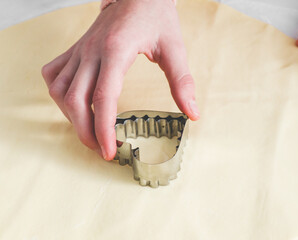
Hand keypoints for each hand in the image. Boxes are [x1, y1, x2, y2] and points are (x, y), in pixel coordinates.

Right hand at [41, 0, 199, 159]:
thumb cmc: (156, 15)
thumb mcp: (174, 47)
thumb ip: (182, 82)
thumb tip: (192, 114)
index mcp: (116, 49)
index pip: (104, 97)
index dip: (104, 129)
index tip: (110, 151)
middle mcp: (91, 50)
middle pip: (75, 100)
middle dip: (85, 132)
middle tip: (102, 150)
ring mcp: (79, 49)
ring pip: (59, 90)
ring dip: (70, 117)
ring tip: (90, 133)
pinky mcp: (75, 49)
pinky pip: (53, 74)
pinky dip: (59, 95)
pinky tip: (73, 104)